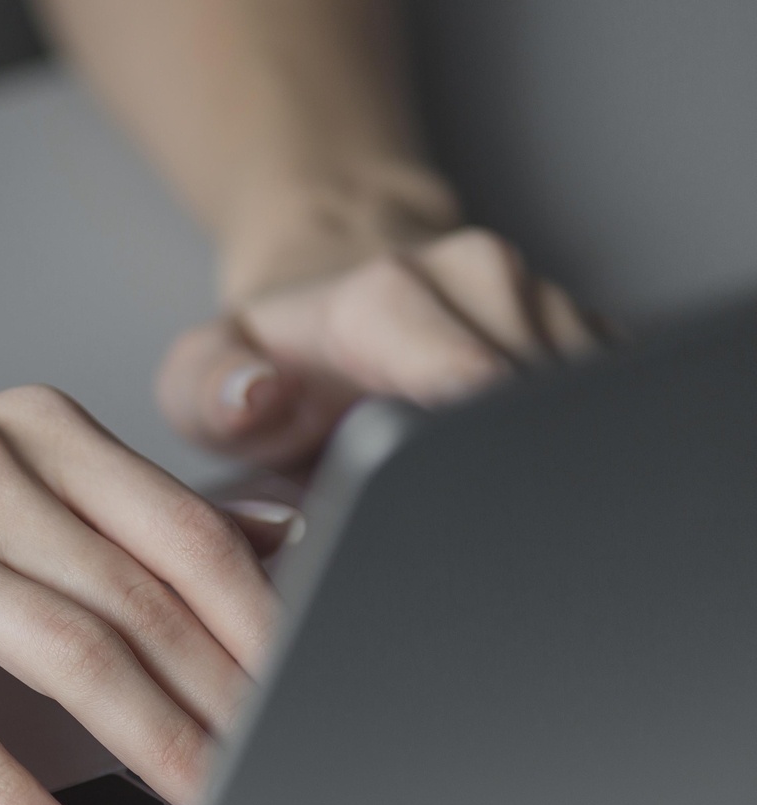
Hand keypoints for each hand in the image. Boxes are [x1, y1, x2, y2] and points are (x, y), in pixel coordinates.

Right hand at [0, 386, 279, 804]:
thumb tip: (271, 538)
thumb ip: (116, 502)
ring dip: (154, 750)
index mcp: (29, 430)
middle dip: (235, 705)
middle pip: (145, 602)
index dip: (270, 628)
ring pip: (69, 656)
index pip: (188, 535)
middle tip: (291, 776)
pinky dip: (8, 790)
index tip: (327, 696)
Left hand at [158, 228, 601, 469]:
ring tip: (473, 490)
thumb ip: (209, 390)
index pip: (472, 381)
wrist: (329, 284)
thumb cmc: (267, 357)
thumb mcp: (200, 378)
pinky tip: (513, 470)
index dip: (470, 458)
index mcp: (392, 296)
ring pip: (583, 408)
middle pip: (536, 405)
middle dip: (502, 475)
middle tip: (452, 524)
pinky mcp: (588, 331)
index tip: (449, 512)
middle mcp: (482, 281)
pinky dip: (567, 449)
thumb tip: (257, 396)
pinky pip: (604, 404)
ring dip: (535, 463)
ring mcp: (546, 300)